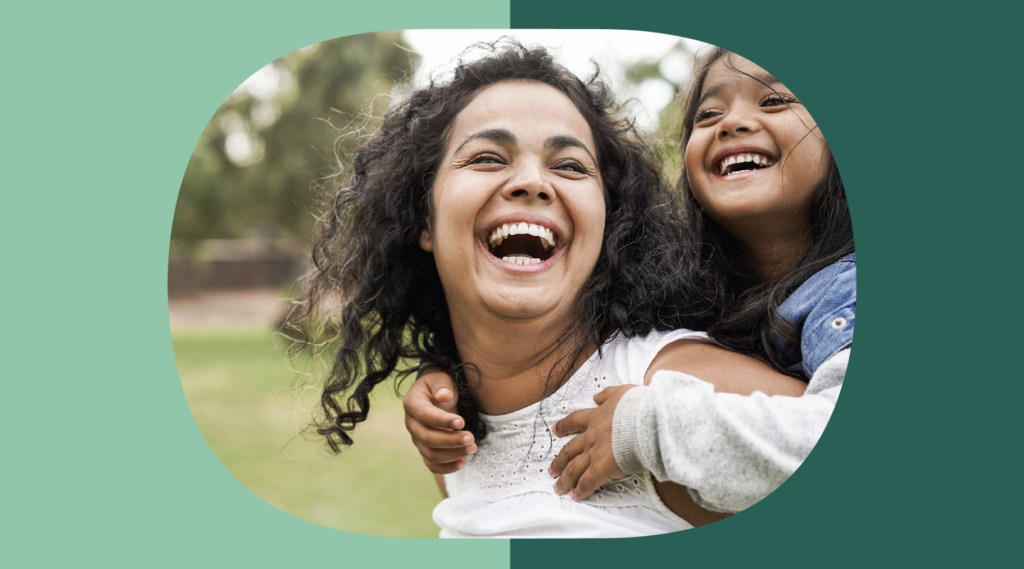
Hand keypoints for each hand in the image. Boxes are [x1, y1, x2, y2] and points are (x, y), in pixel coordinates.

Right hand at [403, 367, 476, 473]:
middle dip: (450, 441)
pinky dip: (446, 467)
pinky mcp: (426, 449)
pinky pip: (432, 464)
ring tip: (473, 449)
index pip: (424, 415)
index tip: (462, 422)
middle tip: (471, 438)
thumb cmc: (439, 385)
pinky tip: (463, 463)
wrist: (436, 394)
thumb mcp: (440, 378)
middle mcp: (411, 423)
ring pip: (430, 454)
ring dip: (452, 455)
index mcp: (412, 403)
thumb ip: (442, 385)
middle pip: (426, 438)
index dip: (442, 421)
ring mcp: (417, 439)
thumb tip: (444, 396)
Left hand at [549, 385, 635, 500]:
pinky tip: (576, 496)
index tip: (556, 430)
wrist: (644, 421)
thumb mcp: (621, 392)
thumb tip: (596, 396)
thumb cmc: (637, 407)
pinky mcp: (600, 469)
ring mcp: (594, 454)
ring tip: (558, 487)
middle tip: (551, 469)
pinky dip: (580, 491)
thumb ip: (608, 394)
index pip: (575, 421)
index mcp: (596, 418)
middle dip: (559, 461)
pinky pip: (587, 483)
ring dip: (565, 479)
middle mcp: (591, 437)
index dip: (564, 426)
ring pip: (573, 469)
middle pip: (569, 450)